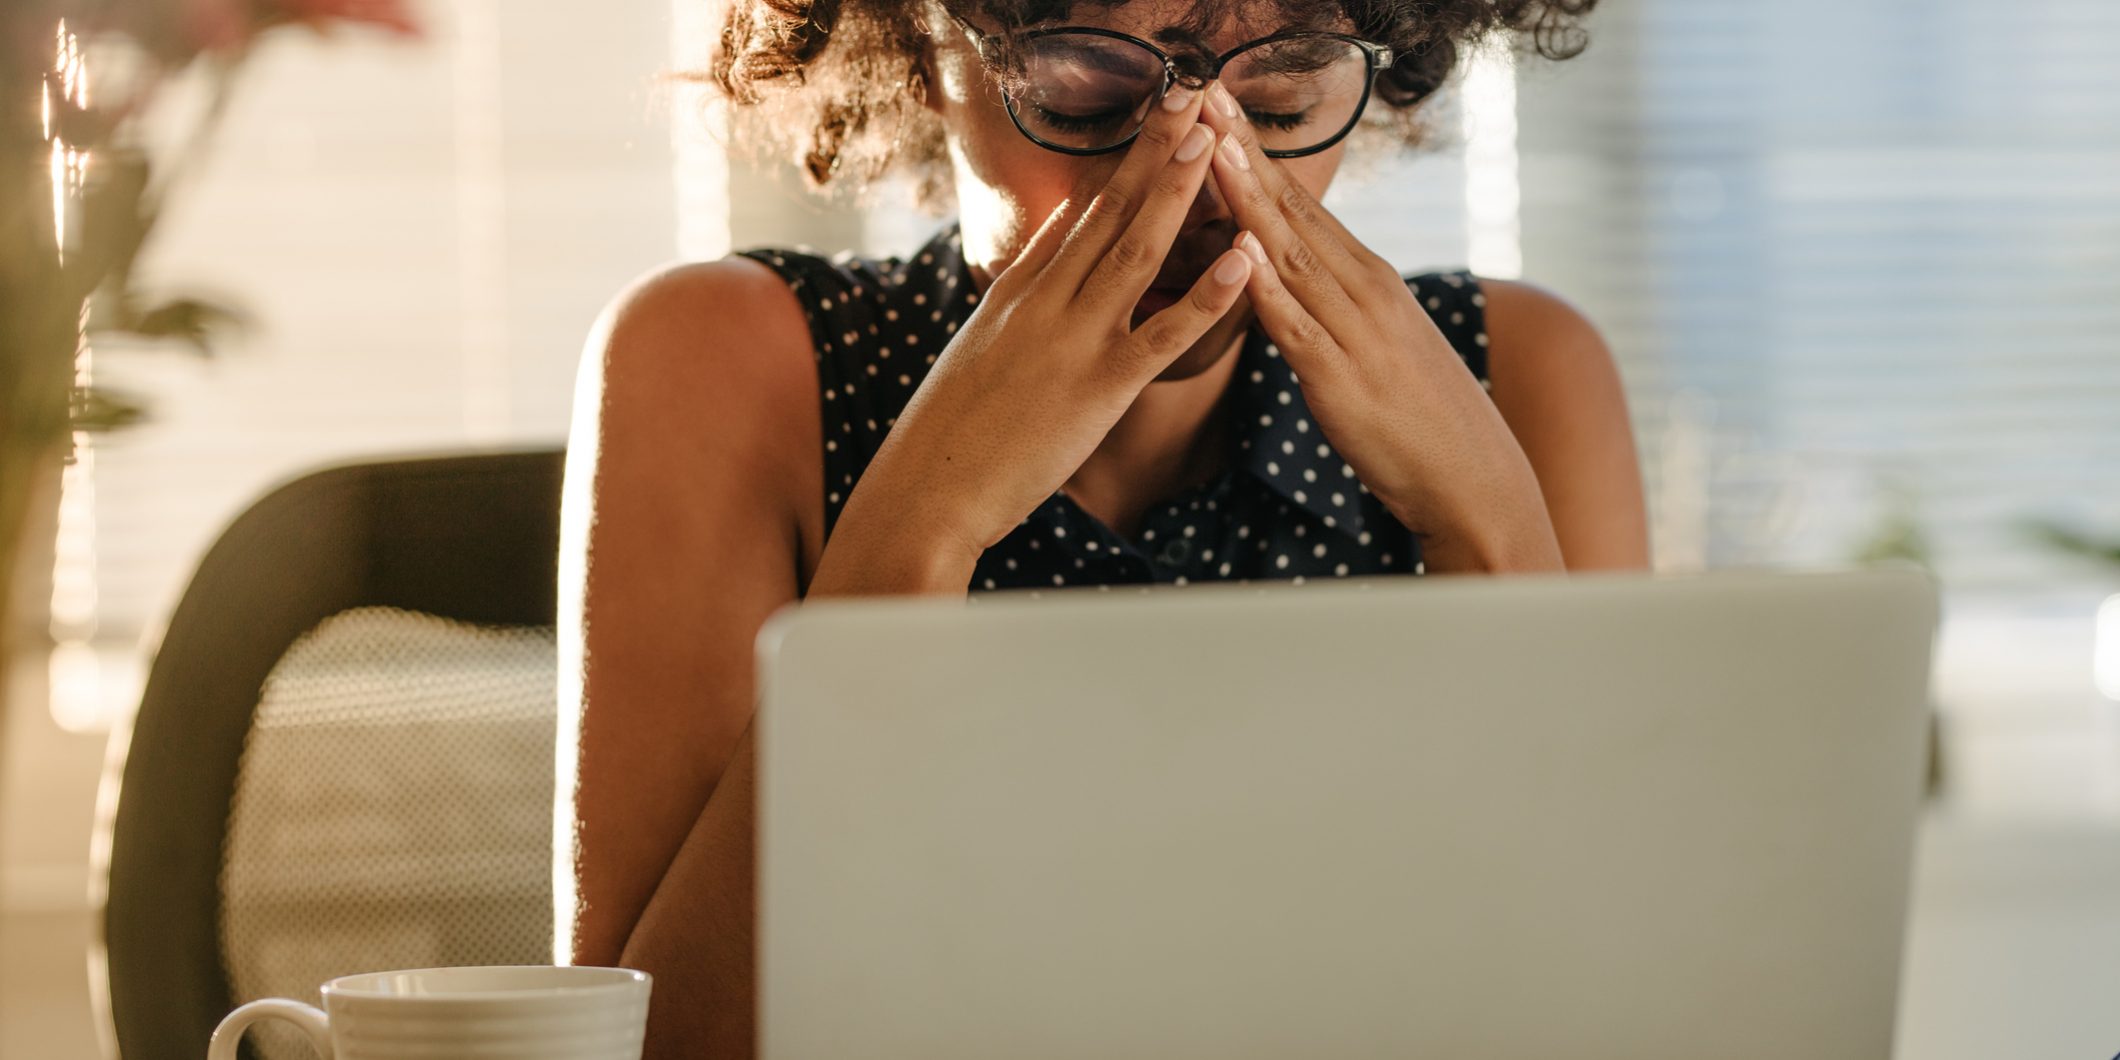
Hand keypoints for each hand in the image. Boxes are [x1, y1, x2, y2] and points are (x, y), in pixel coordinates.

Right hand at [820, 84, 1255, 583]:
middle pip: (1109, 211)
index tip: (1156, 119)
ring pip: (1136, 252)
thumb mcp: (979, 347)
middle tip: (1191, 97)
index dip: (1122, 163)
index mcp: (1018, 291)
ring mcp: (1073, 340)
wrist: (926, 489)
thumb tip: (1051, 245)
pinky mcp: (1100, 388)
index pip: (1079, 213)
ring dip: (1177, 193)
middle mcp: (1045, 301)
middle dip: (1153, 150)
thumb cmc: (950, 433)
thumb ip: (1019, 295)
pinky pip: (1164, 334)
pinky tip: (1242, 261)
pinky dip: (1207, 296)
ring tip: (1211, 141)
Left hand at [1196, 81, 1562, 571]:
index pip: (1301, 203)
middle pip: (1292, 210)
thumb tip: (1290, 275)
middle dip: (1242, 151)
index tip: (1217, 104)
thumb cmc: (1419, 417)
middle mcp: (1364, 291)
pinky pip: (1297, 327)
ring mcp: (1356, 332)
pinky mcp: (1342, 380)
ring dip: (1248, 199)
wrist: (1473, 478)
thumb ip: (1333, 304)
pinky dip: (1267, 288)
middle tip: (1202, 93)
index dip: (1254, 152)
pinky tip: (1240, 252)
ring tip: (1211, 148)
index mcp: (1368, 279)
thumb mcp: (1376, 342)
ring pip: (1290, 254)